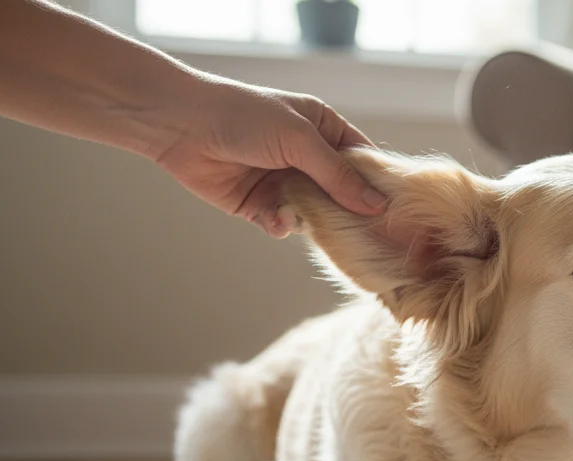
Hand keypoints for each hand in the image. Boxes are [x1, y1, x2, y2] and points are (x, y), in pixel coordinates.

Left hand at [153, 78, 384, 237]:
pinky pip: (282, 223)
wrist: (182, 125)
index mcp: (323, 129)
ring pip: (314, 214)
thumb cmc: (243, 117)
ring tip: (298, 215)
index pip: (361, 160)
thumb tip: (375, 205)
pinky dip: (281, 224)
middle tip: (357, 231)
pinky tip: (273, 219)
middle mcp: (306, 157)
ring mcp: (284, 182)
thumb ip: (337, 175)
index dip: (376, 185)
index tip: (391, 211)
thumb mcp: (299, 140)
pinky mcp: (259, 204)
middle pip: (341, 193)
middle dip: (345, 212)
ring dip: (309, 220)